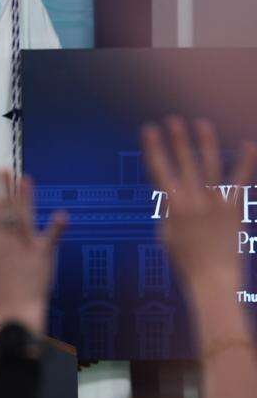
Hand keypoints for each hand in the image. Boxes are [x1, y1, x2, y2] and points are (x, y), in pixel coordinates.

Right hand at [0, 170, 66, 334]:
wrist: (17, 310)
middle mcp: (10, 239)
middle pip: (7, 207)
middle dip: (4, 186)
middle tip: (3, 167)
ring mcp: (27, 245)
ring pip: (25, 216)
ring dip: (25, 197)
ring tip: (24, 178)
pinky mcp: (44, 254)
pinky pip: (51, 238)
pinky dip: (56, 227)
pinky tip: (62, 214)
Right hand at [141, 117, 256, 292]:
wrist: (213, 277)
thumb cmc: (186, 260)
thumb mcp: (166, 234)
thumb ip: (168, 210)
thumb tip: (170, 193)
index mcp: (172, 207)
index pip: (159, 170)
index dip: (154, 148)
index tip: (150, 130)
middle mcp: (193, 200)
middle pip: (183, 163)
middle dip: (177, 140)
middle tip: (173, 120)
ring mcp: (215, 202)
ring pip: (209, 165)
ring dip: (204, 142)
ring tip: (201, 123)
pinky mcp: (235, 207)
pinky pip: (240, 180)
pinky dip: (245, 161)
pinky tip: (248, 144)